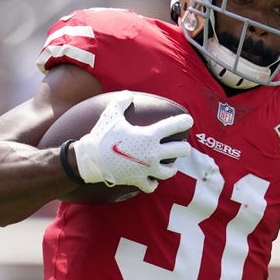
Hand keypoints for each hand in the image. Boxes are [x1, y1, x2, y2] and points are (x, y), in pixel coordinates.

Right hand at [73, 91, 192, 192]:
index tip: (188, 120)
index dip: (184, 122)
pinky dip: (153, 183)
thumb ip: (121, 102)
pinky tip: (152, 179)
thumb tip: (128, 94)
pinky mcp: (139, 180)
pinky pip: (152, 186)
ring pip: (170, 171)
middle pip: (181, 150)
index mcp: (149, 136)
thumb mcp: (111, 114)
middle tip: (181, 145)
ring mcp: (148, 168)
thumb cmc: (102, 136)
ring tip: (171, 166)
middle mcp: (153, 153)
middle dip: (183, 147)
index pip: (174, 126)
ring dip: (172, 168)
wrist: (91, 159)